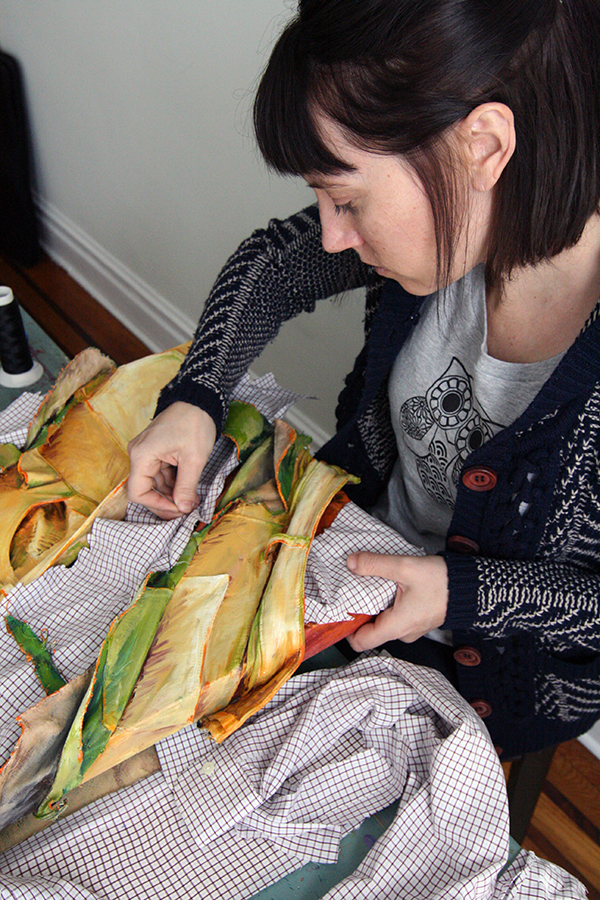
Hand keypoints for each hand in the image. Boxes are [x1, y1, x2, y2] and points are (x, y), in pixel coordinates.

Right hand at [127, 402, 216, 518]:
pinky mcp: (156, 452)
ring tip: (192, 500)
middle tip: (187, 508)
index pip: (137, 492)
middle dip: (167, 501)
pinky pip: (161, 474)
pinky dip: (174, 483)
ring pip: (156, 483)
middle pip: (146, 489)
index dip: (157, 505)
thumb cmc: (194, 424)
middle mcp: (139, 455)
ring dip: (172, 494)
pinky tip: (189, 489)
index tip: (178, 509)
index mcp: (142, 455)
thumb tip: (183, 509)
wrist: (198, 400)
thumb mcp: (193, 459)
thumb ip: (186, 486)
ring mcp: (147, 453)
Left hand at [346, 553, 447, 650]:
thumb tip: (351, 563)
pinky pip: (394, 617)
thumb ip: (375, 564)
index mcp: (396, 626)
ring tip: (368, 587)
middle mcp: (403, 632)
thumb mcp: (404, 567)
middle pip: (369, 630)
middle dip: (358, 612)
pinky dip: (386, 604)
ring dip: (373, 607)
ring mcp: (411, 628)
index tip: (338, 609)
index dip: (345, 628)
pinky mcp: (417, 619)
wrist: (472, 587)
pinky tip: (385, 588)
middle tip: (351, 591)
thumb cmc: (442, 581)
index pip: (360, 642)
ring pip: (382, 622)